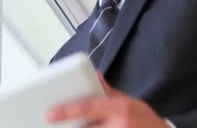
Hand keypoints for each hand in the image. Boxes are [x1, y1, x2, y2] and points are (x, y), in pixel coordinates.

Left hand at [45, 72, 169, 126]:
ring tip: (59, 125)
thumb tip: (94, 74)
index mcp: (120, 109)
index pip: (88, 107)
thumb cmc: (146, 120)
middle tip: (49, 122)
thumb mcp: (129, 100)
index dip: (67, 110)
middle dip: (68, 126)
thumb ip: (108, 91)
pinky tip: (75, 127)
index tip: (49, 113)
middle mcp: (117, 126)